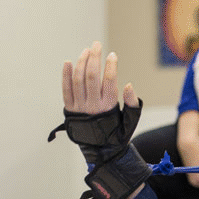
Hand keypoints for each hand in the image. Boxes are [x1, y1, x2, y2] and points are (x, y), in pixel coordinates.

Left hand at [57, 41, 146, 198]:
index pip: (109, 80)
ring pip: (78, 79)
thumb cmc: (118, 135)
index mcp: (109, 107)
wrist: (101, 152)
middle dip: (94, 57)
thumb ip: (132, 103)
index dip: (110, 65)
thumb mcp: (131, 122)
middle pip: (91, 75)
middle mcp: (93, 105)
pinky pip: (66, 89)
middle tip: (97, 45)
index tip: (112, 55)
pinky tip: (69, 62)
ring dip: (82, 62)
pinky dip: (66, 75)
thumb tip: (128, 85)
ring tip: (87, 51)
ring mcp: (79, 107)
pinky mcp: (70, 109)